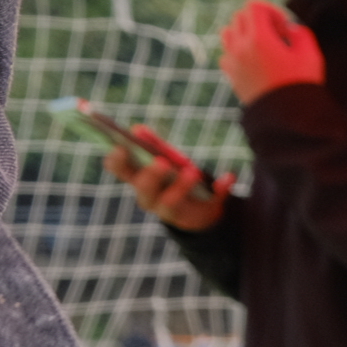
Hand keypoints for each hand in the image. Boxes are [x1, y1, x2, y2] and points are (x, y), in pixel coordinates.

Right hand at [101, 139, 228, 232]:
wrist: (198, 208)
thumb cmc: (174, 176)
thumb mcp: (165, 157)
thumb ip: (153, 144)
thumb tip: (139, 129)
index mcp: (136, 177)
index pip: (118, 168)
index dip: (116, 159)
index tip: (121, 146)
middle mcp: (148, 196)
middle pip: (143, 188)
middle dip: (151, 175)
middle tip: (162, 162)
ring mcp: (169, 210)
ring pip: (169, 203)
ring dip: (181, 187)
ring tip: (192, 171)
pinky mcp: (196, 217)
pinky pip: (209, 203)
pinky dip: (221, 189)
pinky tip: (230, 177)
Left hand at [218, 0, 323, 102]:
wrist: (288, 120)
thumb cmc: (302, 87)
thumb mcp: (311, 55)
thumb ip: (301, 34)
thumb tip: (290, 29)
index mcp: (260, 38)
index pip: (254, 6)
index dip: (271, 10)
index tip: (284, 27)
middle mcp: (241, 46)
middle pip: (240, 17)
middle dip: (258, 21)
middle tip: (277, 37)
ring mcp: (233, 61)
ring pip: (228, 32)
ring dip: (244, 33)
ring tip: (263, 47)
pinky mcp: (232, 76)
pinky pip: (226, 54)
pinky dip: (238, 52)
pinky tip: (255, 63)